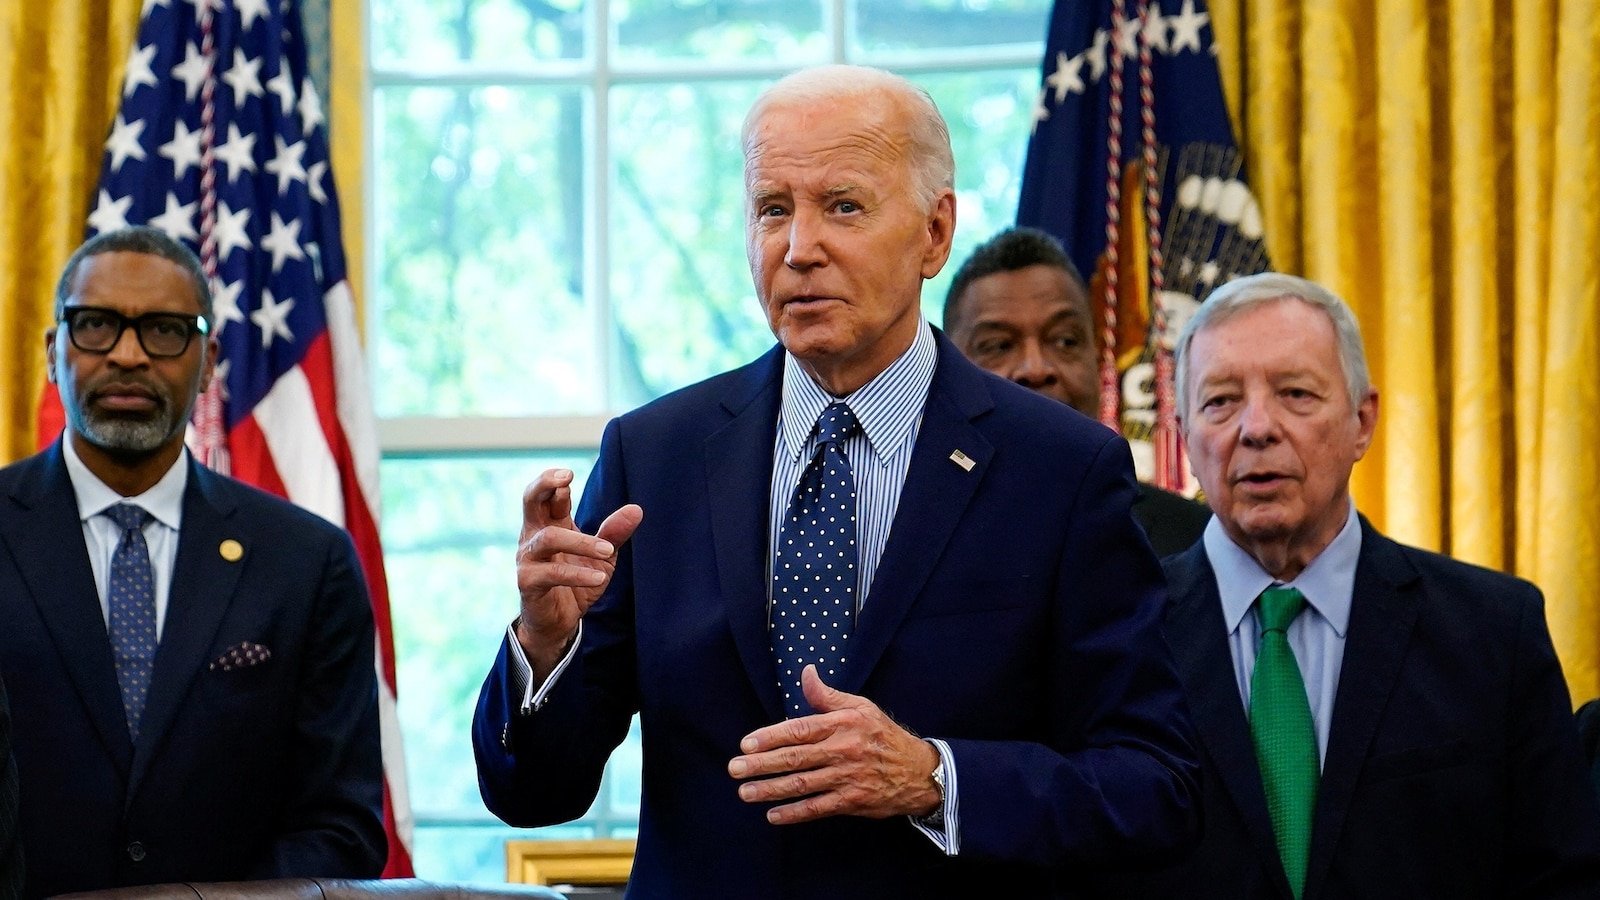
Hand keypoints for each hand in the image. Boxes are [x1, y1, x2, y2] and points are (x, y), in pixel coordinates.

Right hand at [513, 468, 642, 678]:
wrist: (558, 622)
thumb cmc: (577, 582)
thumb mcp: (602, 557)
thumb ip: (614, 533)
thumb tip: (637, 509)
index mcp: (550, 524)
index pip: (547, 494)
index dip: (554, 481)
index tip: (569, 474)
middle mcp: (534, 536)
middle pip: (530, 501)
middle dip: (544, 485)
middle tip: (564, 478)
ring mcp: (528, 558)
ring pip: (548, 538)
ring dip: (581, 542)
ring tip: (607, 551)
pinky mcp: (528, 582)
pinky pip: (552, 573)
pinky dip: (577, 574)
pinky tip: (599, 579)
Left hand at [728, 666, 941, 823]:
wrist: (918, 771)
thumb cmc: (883, 735)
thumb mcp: (861, 707)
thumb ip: (828, 695)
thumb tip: (806, 672)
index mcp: (843, 724)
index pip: (800, 729)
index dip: (771, 736)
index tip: (747, 744)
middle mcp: (843, 750)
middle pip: (795, 758)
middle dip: (762, 764)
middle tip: (735, 768)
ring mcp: (847, 777)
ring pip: (802, 784)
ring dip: (771, 789)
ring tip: (745, 792)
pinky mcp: (851, 801)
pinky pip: (818, 808)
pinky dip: (794, 813)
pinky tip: (773, 814)